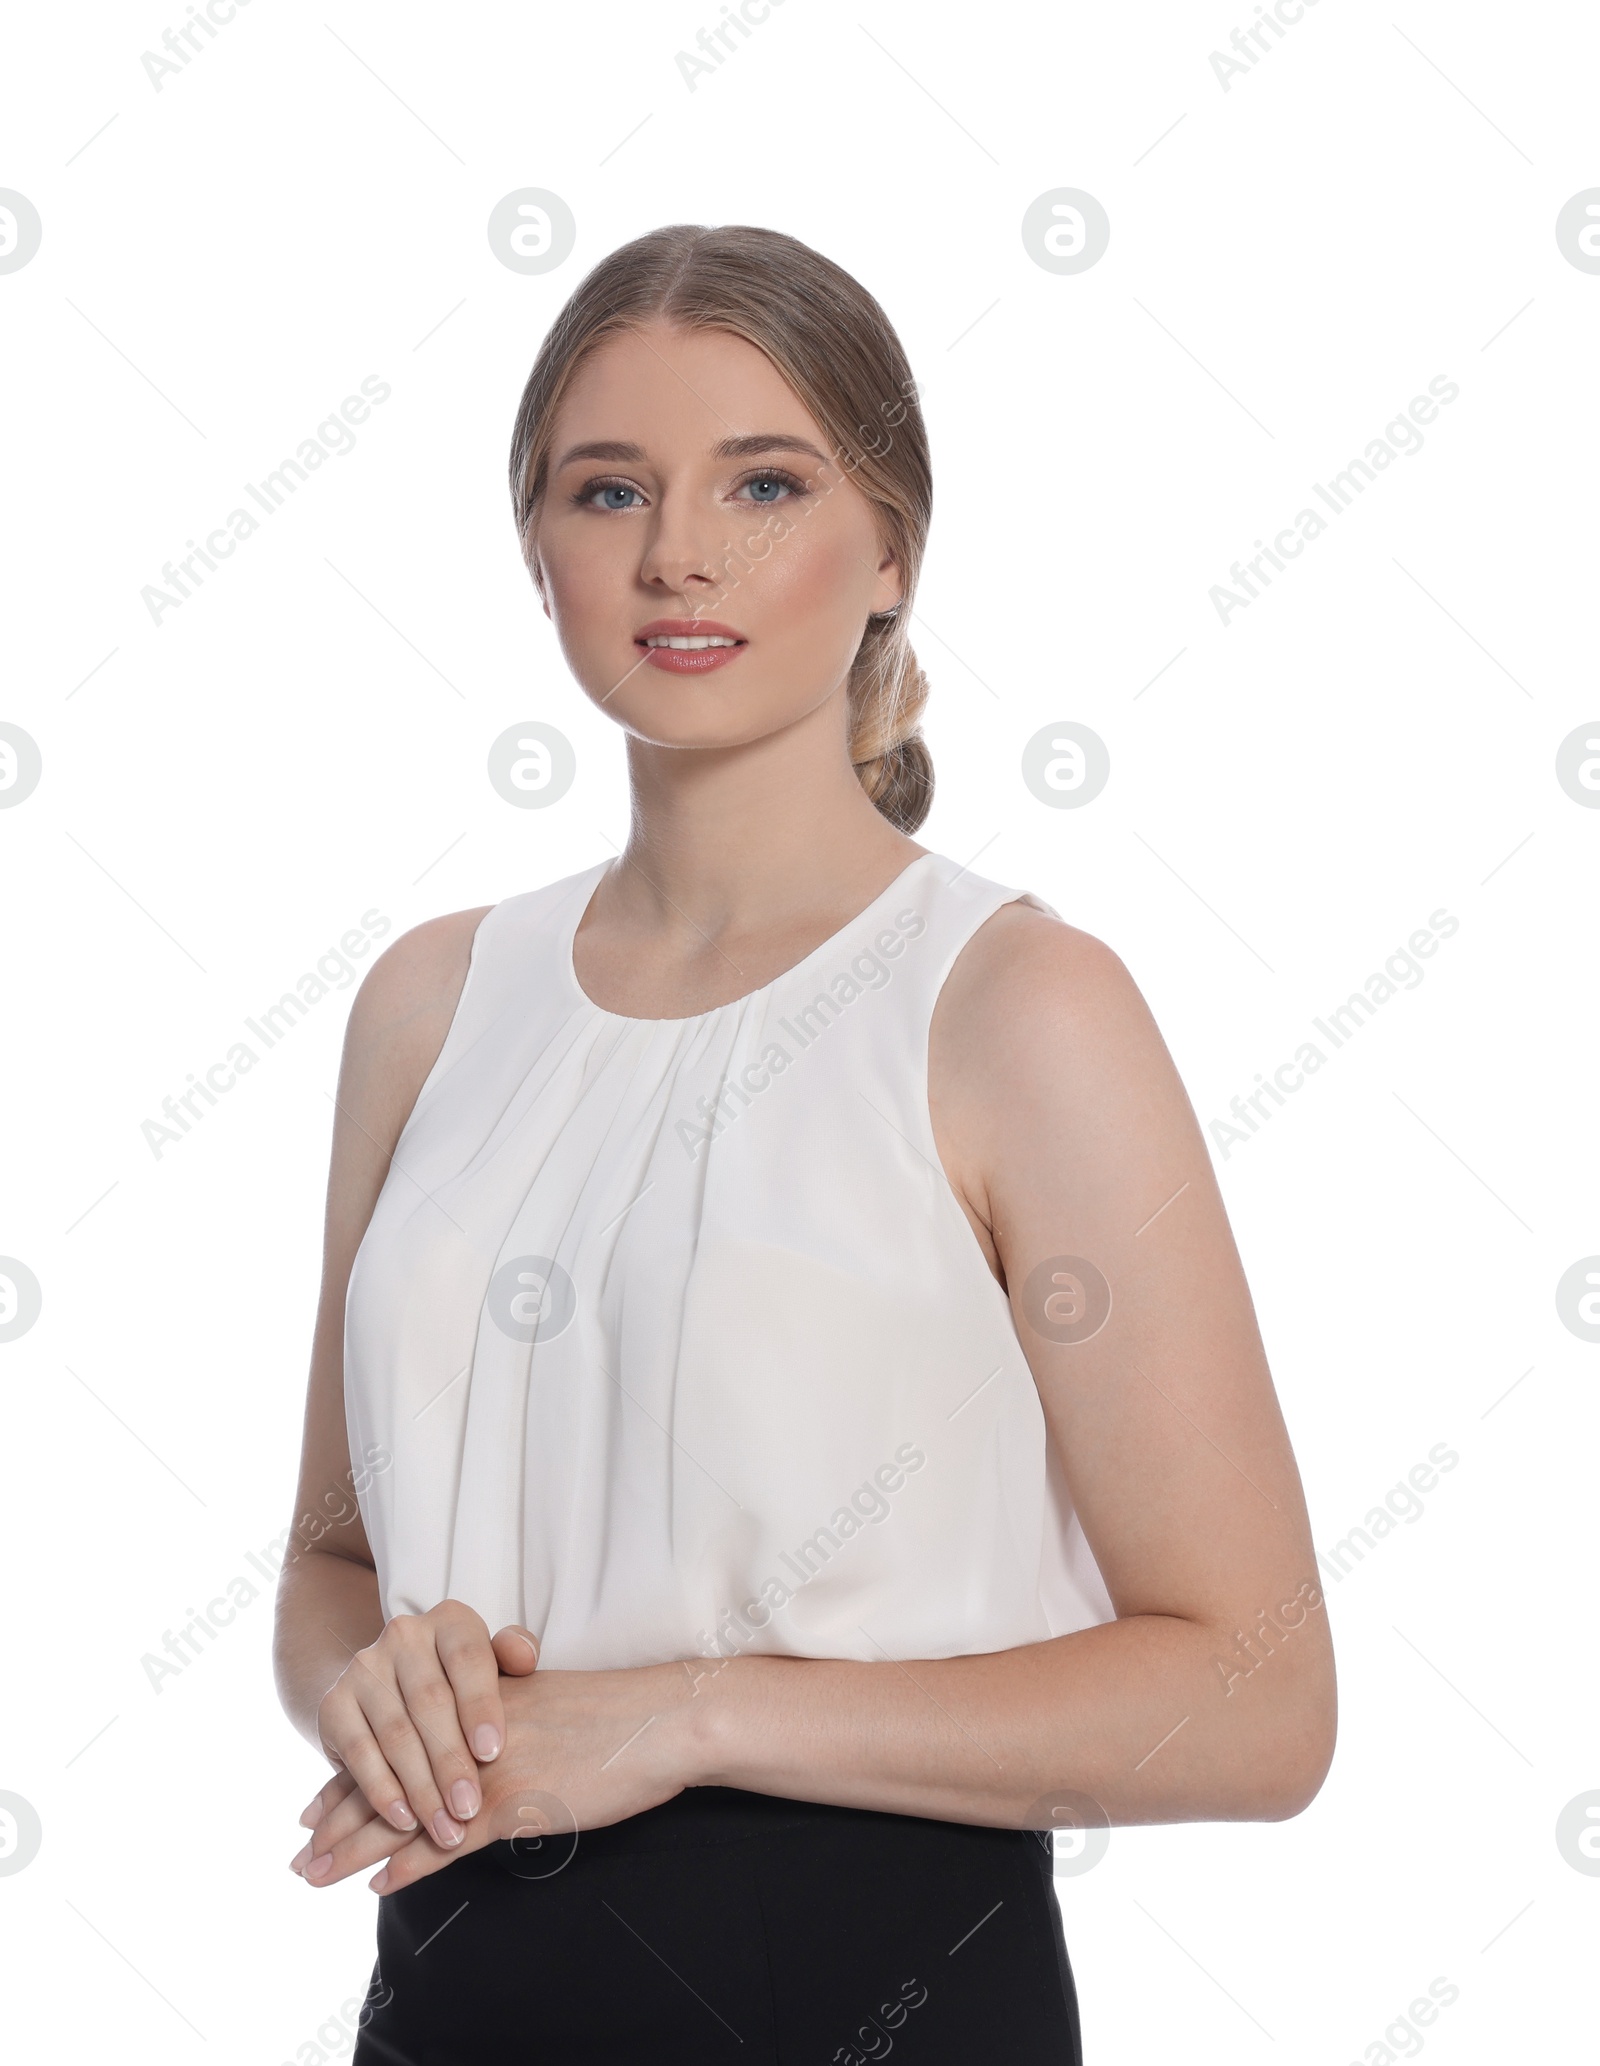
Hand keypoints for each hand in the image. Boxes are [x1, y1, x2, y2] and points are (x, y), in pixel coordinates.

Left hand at [291, 1654, 704, 1893]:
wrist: (661, 1718)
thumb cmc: (615, 1715)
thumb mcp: (546, 1708)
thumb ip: (500, 1726)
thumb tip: (474, 1762)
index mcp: (474, 1707)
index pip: (396, 1743)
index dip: (351, 1776)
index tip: (314, 1804)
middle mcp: (468, 1733)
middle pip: (386, 1777)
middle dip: (336, 1816)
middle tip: (297, 1848)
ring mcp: (487, 1769)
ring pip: (403, 1811)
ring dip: (352, 1847)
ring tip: (312, 1872)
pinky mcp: (513, 1802)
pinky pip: (447, 1841)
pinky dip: (409, 1864)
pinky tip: (378, 1885)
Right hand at [301, 1608, 540, 1856]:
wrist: (390, 1688)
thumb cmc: (462, 1685)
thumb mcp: (494, 1666)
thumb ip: (515, 1656)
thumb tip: (525, 1658)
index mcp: (449, 1621)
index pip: (468, 1659)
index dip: (480, 1706)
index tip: (492, 1753)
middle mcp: (403, 1635)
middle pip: (430, 1702)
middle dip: (451, 1762)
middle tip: (469, 1809)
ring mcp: (364, 1667)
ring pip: (396, 1734)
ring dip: (421, 1788)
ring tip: (445, 1829)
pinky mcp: (334, 1703)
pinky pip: (359, 1752)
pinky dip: (382, 1792)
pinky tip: (403, 1821)